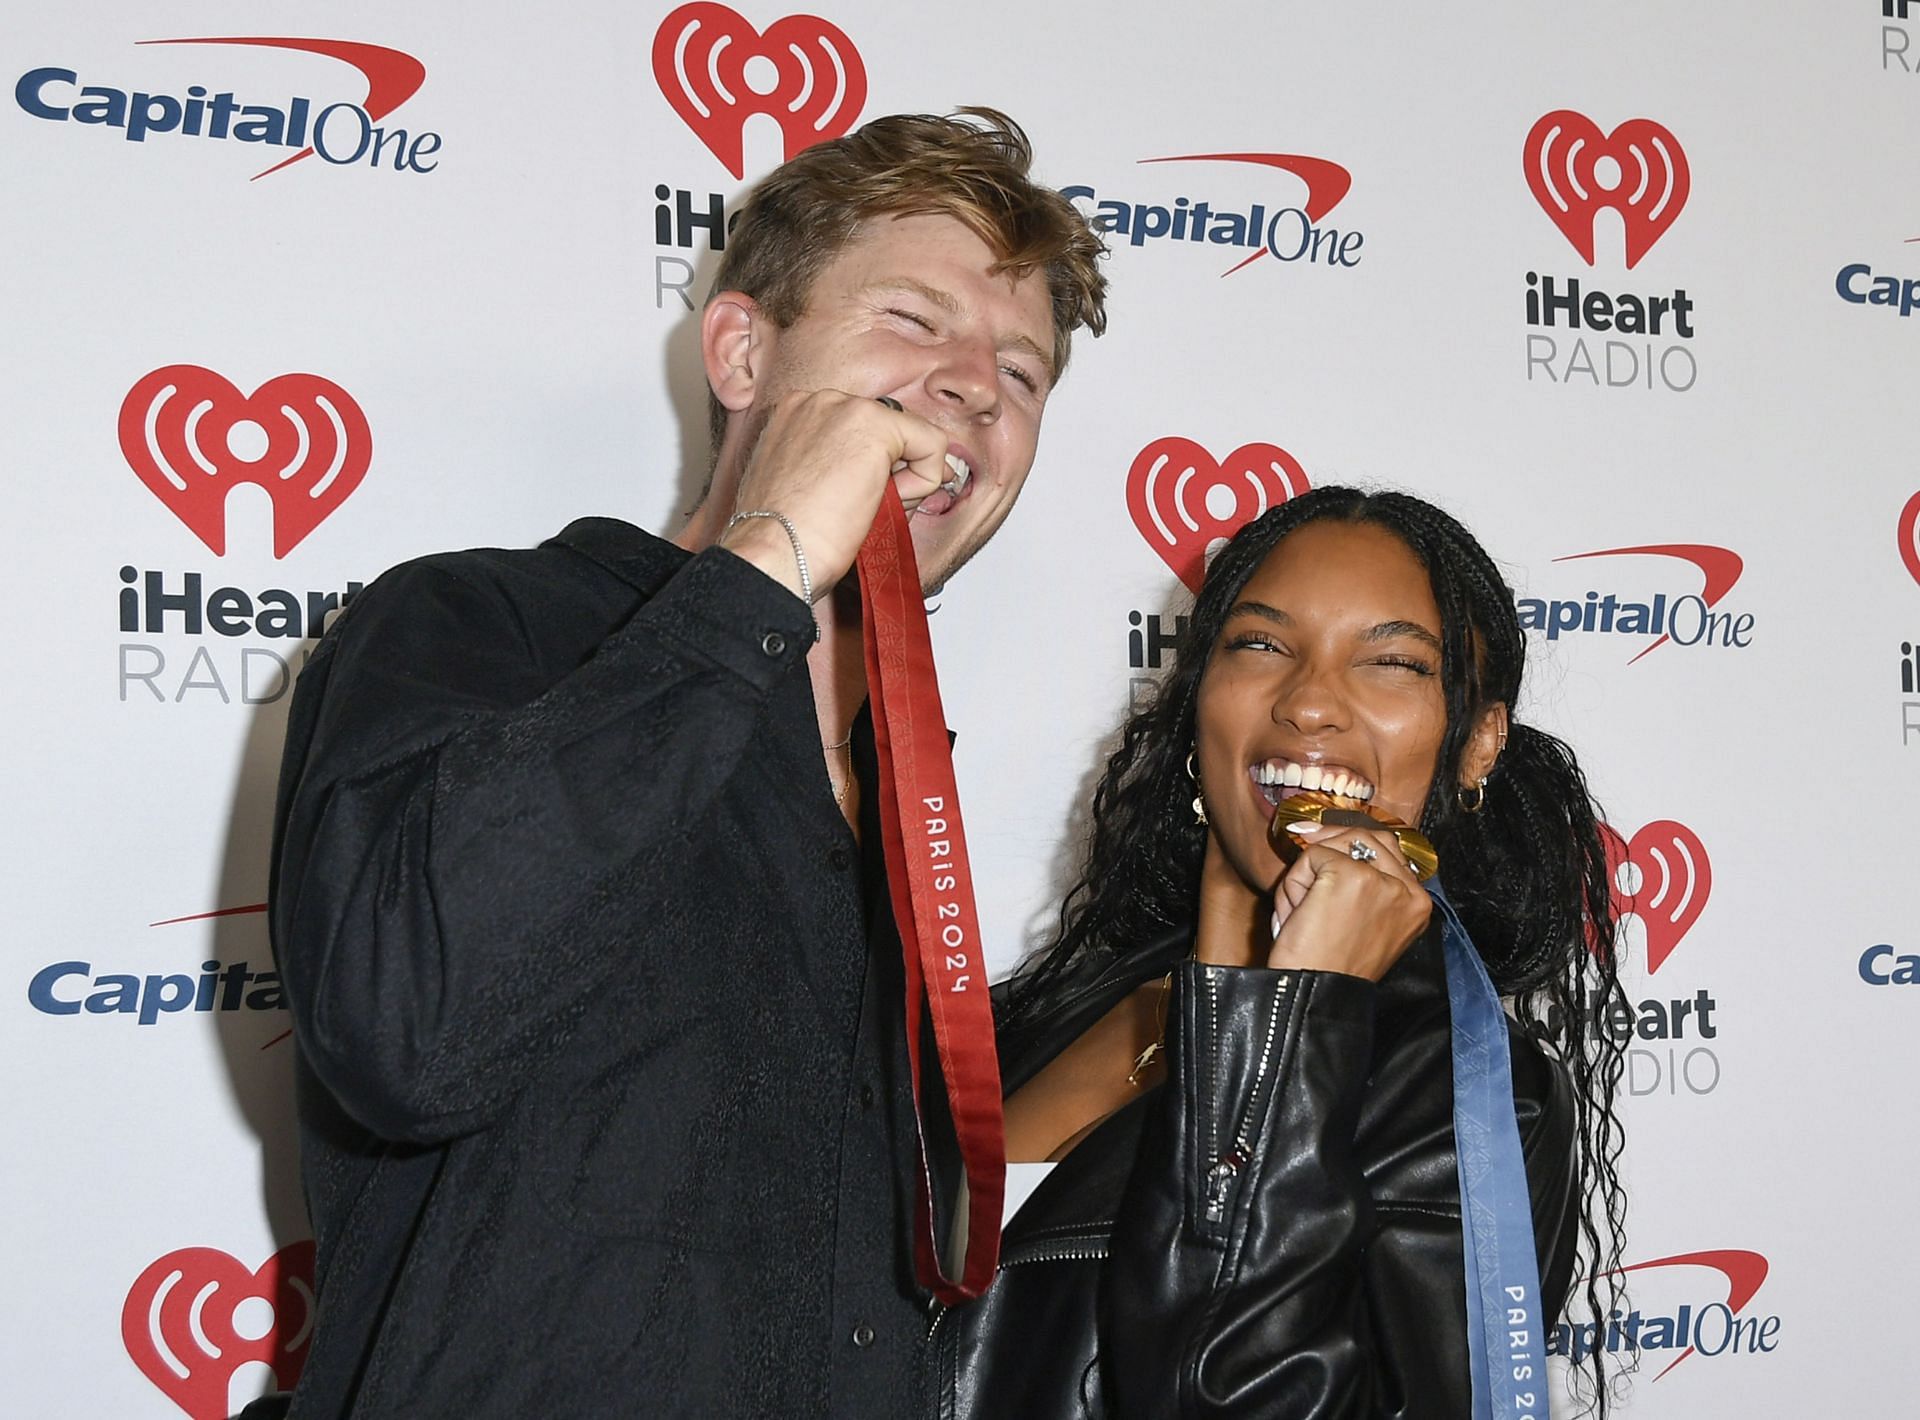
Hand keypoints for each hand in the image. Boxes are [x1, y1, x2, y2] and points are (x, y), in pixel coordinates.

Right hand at [718, 390, 949, 600]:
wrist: (775, 554)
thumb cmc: (786, 536)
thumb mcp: (813, 488)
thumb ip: (850, 468)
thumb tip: (911, 470)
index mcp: (797, 415)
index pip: (862, 431)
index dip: (878, 468)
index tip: (870, 496)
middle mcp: (819, 401)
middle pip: (889, 430)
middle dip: (894, 471)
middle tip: (865, 510)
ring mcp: (846, 407)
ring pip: (911, 436)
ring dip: (905, 479)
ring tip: (866, 509)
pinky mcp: (874, 424)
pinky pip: (932, 444)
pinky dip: (924, 481)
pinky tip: (886, 503)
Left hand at [1265, 822, 1432, 979]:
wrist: (1313, 993)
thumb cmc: (1329, 966)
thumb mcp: (1364, 924)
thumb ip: (1366, 887)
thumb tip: (1329, 840)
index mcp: (1417, 905)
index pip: (1388, 849)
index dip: (1350, 846)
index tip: (1323, 848)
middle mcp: (1408, 891)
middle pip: (1366, 836)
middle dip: (1329, 847)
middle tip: (1303, 854)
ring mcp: (1382, 881)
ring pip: (1334, 846)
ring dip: (1308, 875)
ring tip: (1302, 911)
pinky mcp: (1352, 876)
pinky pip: (1311, 857)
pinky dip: (1294, 884)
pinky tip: (1297, 916)